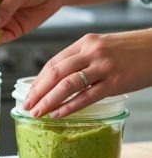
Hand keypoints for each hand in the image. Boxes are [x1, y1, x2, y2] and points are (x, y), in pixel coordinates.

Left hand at [23, 29, 151, 117]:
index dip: (38, 80)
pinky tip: (58, 114)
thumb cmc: (132, 50)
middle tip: (26, 106)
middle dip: (38, 92)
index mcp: (85, 43)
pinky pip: (87, 96)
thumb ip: (81, 59)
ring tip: (37, 113)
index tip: (28, 93)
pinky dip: (70, 106)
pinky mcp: (116, 82)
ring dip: (49, 101)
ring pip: (67, 85)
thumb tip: (59, 79)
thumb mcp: (102, 47)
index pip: (53, 62)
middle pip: (55, 73)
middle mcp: (91, 53)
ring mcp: (103, 67)